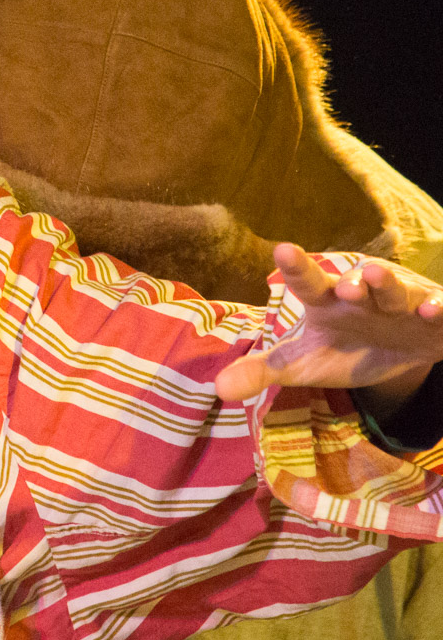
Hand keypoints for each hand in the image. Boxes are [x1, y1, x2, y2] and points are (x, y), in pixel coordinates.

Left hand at [216, 244, 442, 404]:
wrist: (399, 352)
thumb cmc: (345, 348)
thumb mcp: (303, 363)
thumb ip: (262, 370)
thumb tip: (218, 389)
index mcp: (327, 301)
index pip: (308, 282)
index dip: (296, 268)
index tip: (282, 250)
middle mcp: (364, 295)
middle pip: (357, 281)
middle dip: (352, 279)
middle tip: (344, 283)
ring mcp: (401, 303)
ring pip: (397, 289)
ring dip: (389, 284)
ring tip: (378, 278)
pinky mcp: (436, 319)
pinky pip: (440, 310)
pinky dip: (439, 308)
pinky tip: (434, 311)